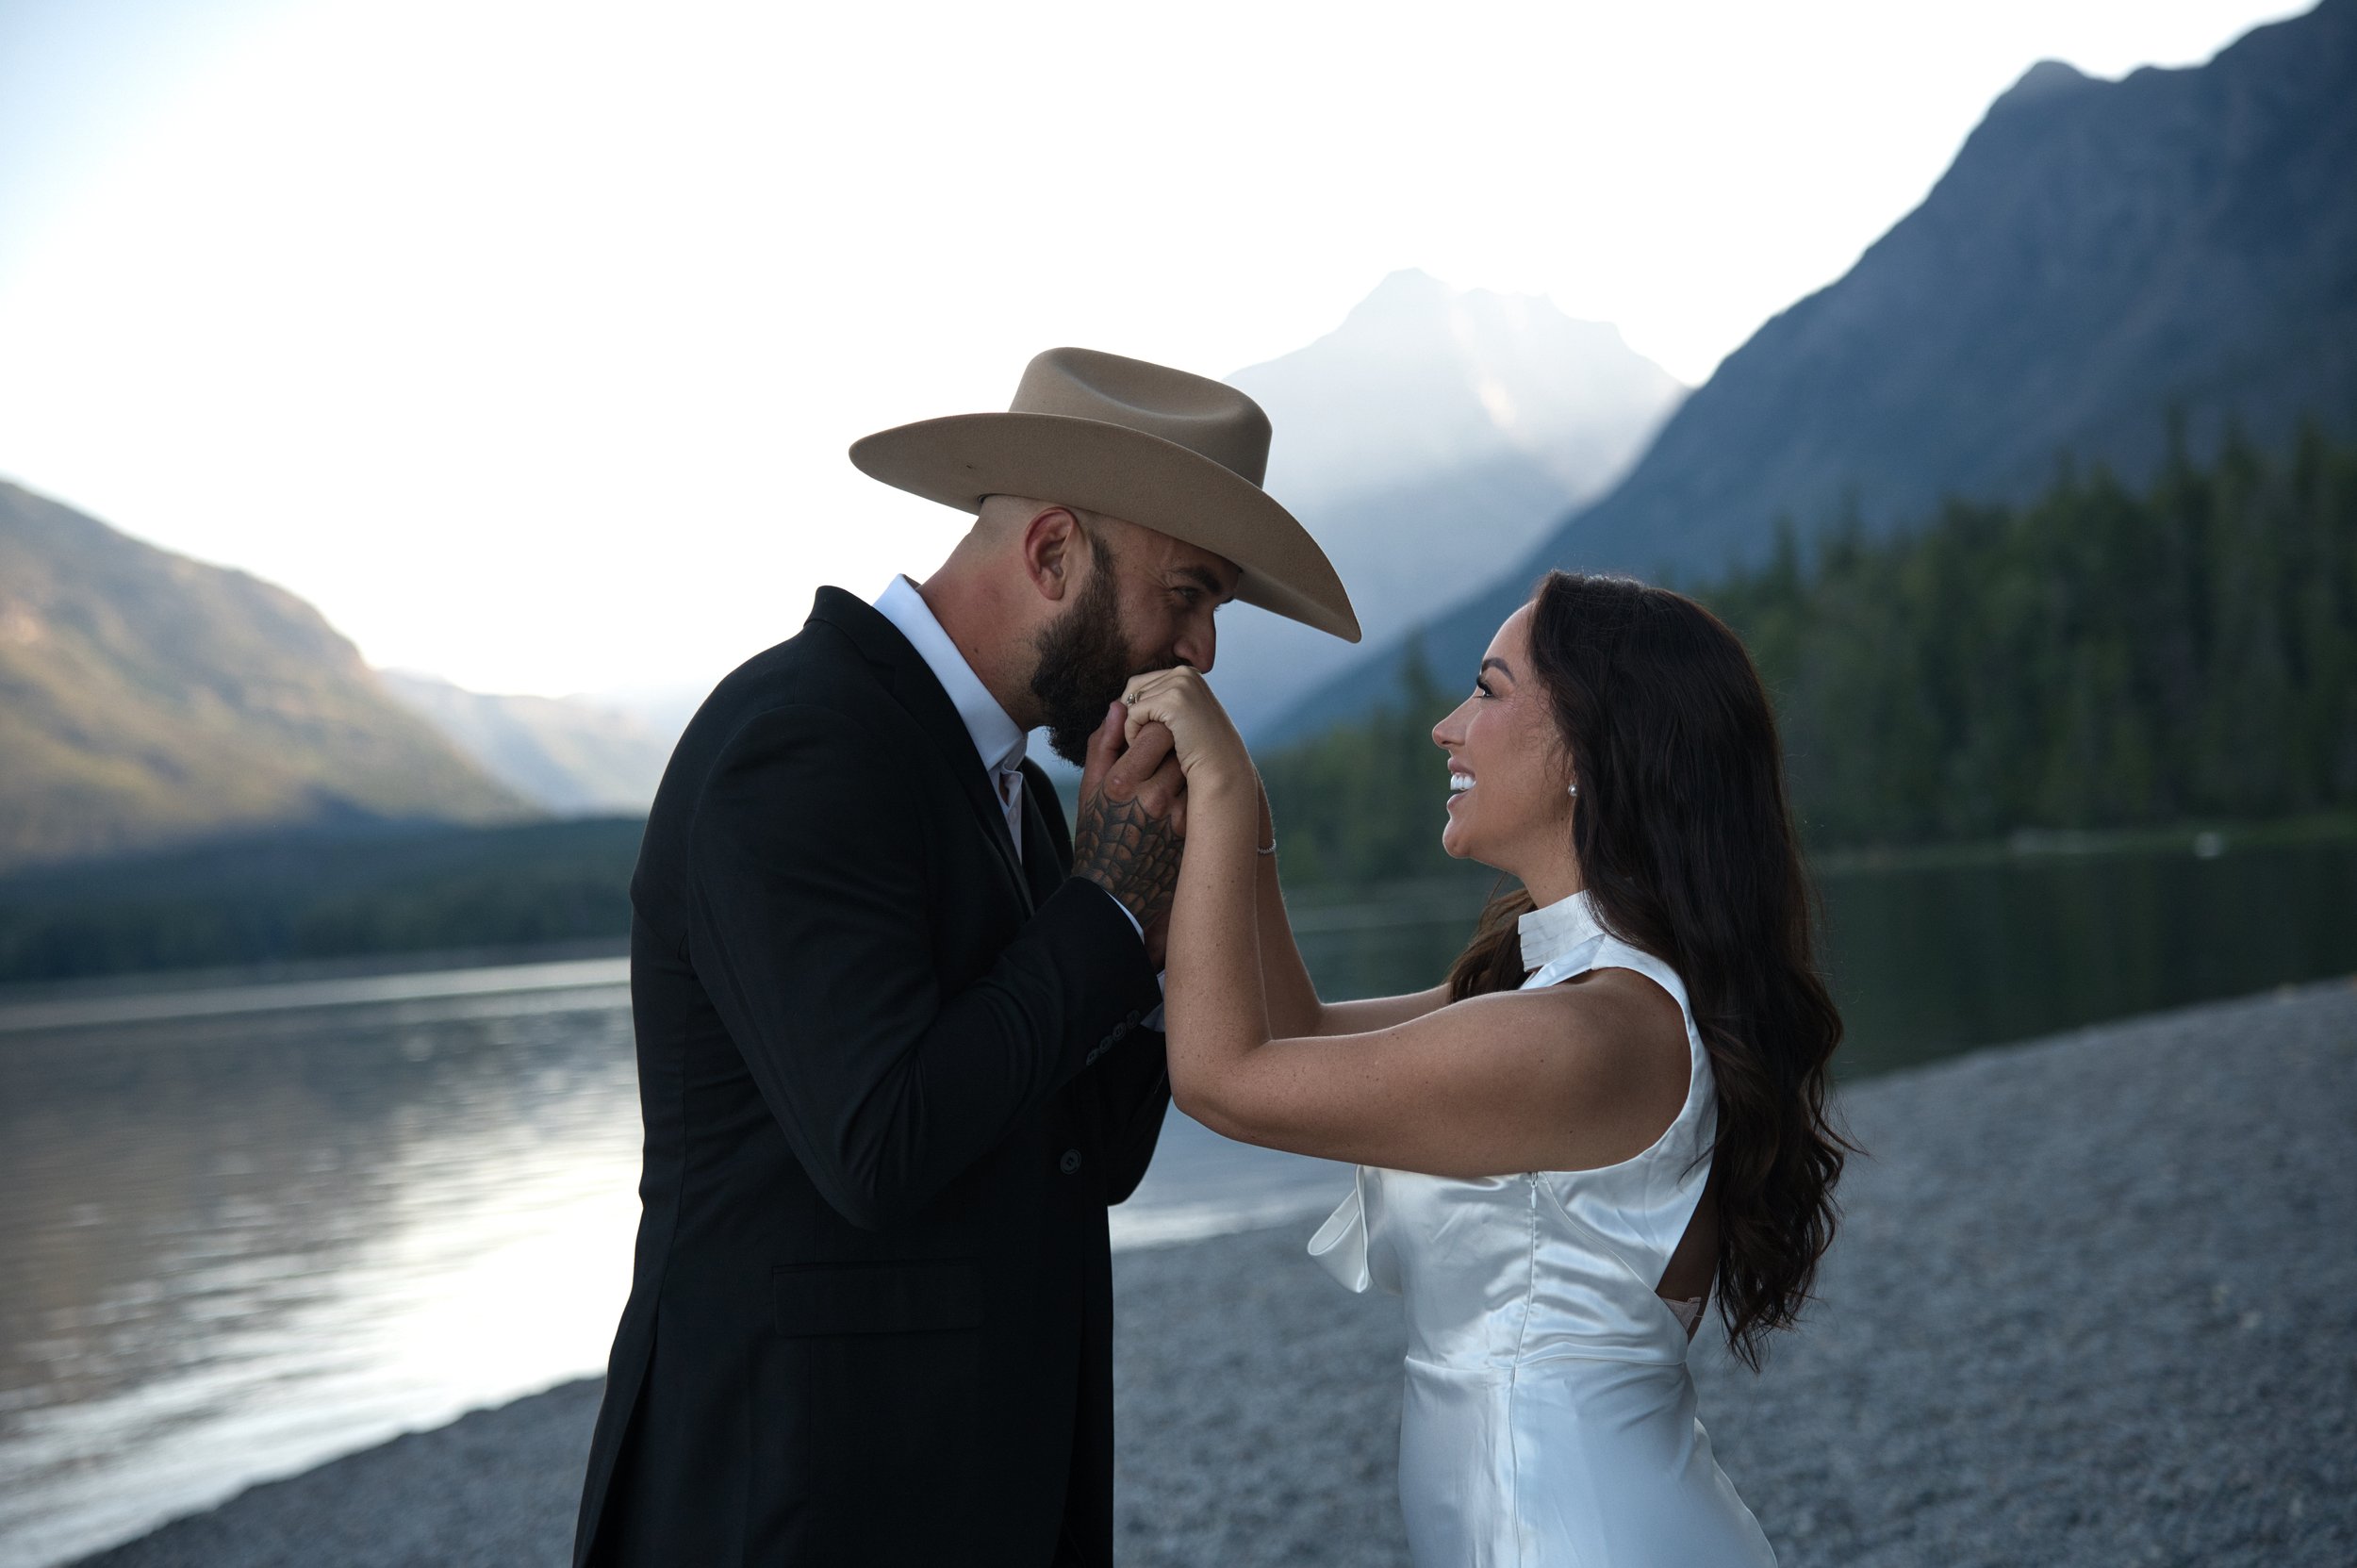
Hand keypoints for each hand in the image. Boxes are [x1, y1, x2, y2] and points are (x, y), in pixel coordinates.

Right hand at [1072, 701, 1186, 936]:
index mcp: (1123, 782)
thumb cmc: (1096, 837)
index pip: (1157, 730)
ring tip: (1174, 772)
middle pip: (1183, 746)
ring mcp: (1179, 817)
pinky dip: (1196, 789)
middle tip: (1166, 746)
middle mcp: (1154, 798)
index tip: (1147, 734)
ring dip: (1188, 763)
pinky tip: (1182, 797)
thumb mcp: (1089, 790)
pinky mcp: (1195, 832)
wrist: (1113, 896)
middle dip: (1175, 740)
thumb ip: (1102, 743)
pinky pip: (1204, 795)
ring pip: (1197, 768)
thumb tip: (1118, 705)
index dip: (1155, 725)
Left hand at [1119, 668, 1248, 792]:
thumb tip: (1114, 703)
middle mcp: (1185, 673)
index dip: (1136, 710)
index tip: (1144, 734)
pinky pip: (1134, 713)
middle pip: (1134, 688)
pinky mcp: (1174, 700)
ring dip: (1132, 725)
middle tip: (1140, 741)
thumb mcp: (1178, 721)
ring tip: (1147, 746)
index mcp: (1188, 673)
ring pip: (1132, 700)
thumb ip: (1155, 706)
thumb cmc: (1198, 751)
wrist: (1221, 769)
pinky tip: (1148, 749)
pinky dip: (1133, 733)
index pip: (1143, 683)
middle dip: (1131, 715)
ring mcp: (1181, 684)